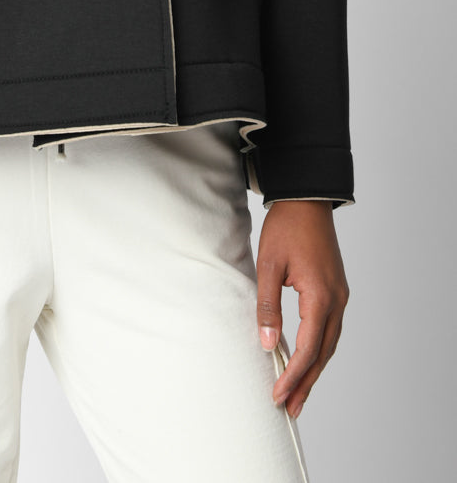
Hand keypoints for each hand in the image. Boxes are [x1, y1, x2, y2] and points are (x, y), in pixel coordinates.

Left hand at [255, 199, 348, 419]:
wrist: (306, 199)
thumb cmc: (286, 228)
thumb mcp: (268, 265)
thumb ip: (268, 307)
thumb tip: (268, 344)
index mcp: (321, 296)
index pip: (309, 348)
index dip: (293, 375)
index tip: (278, 395)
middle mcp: (337, 301)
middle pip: (323, 354)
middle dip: (306, 383)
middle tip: (290, 409)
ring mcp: (340, 296)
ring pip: (329, 344)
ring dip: (314, 370)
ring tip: (297, 394)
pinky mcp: (336, 291)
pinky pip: (329, 329)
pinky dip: (319, 350)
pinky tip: (307, 361)